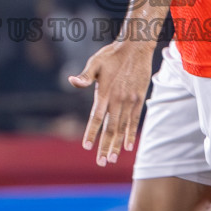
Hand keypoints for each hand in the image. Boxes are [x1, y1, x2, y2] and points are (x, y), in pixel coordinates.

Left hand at [68, 38, 152, 166]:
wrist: (136, 47)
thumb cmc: (112, 54)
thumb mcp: (95, 62)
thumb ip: (85, 76)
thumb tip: (72, 81)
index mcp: (105, 93)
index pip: (96, 117)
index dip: (91, 132)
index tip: (86, 147)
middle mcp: (117, 100)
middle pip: (110, 128)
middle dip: (105, 146)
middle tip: (101, 162)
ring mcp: (129, 101)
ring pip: (122, 127)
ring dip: (116, 144)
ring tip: (112, 158)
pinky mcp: (138, 99)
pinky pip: (134, 120)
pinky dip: (130, 134)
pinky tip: (127, 146)